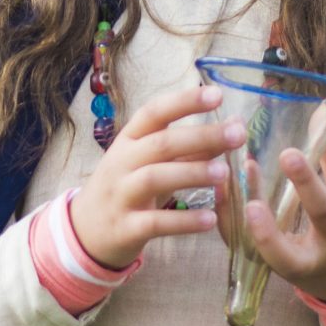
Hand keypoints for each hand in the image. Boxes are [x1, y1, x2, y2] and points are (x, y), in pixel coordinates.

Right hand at [71, 81, 240, 270]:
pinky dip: (184, 221)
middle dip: (201, 136)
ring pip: (154, 178)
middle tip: (238, 135)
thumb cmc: (126, 189)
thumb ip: (188, 150)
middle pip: (161, 144)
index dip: (184, 102)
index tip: (217, 94)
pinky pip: (155, 223)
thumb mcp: (150, 164)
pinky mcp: (125, 228)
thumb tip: (231, 129)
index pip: (153, 113)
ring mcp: (120, 195)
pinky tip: (210, 219)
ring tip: (225, 173)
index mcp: (128, 141)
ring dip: (192, 173)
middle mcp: (121, 163)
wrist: (87, 231)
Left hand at [232, 132, 325, 305]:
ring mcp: (285, 269)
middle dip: (264, 231)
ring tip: (224, 181)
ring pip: (254, 252)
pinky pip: (243, 247)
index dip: (306, 183)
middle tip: (248, 202)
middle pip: (283, 252)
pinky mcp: (266, 268)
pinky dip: (230, 222)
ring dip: (235, 220)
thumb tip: (321, 110)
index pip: (323, 210)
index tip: (288, 154)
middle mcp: (311, 259)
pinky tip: (221, 190)